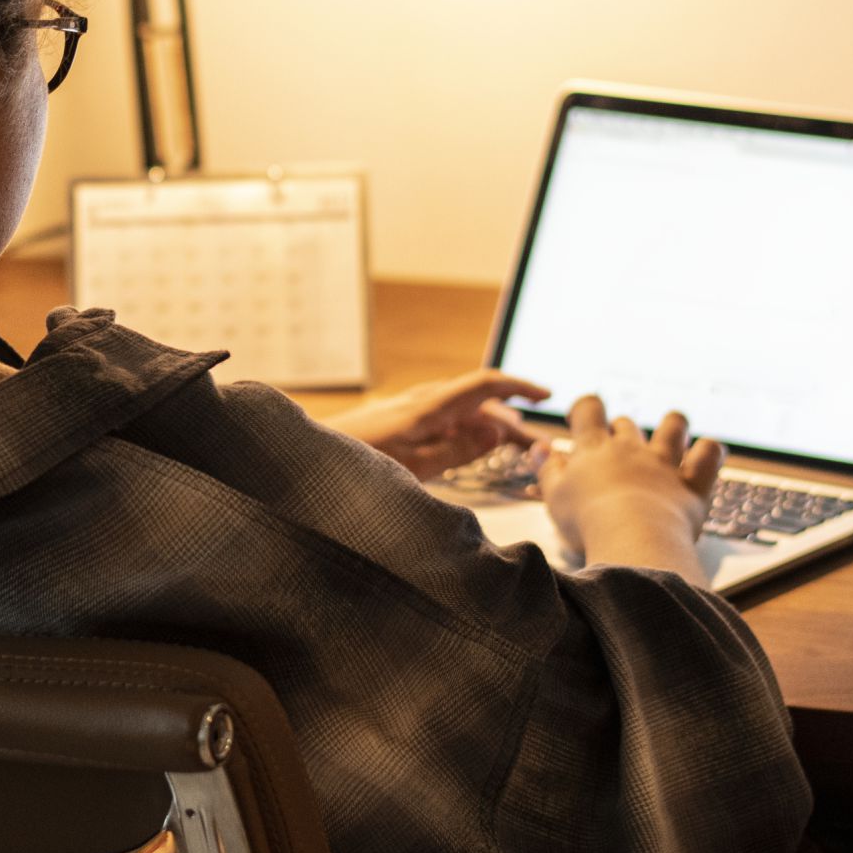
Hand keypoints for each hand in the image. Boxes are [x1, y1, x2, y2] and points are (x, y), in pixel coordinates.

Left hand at [327, 370, 550, 477]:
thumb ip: (456, 451)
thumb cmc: (354, 466)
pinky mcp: (398, 423)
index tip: (547, 395)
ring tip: (512, 449)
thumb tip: (496, 430)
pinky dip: (466, 433)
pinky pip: (443, 421)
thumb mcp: (413, 468)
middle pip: (478, 401)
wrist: (305, 463)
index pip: (485, 384)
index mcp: (428, 407)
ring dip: (489, 426)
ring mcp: (408, 410)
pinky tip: (471, 449)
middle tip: (537, 446)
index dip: (519, 386)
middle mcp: (420, 402)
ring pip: (461, 412)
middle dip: (512, 418)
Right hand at [539, 394, 721, 576]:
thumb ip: (547, 468)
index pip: (590, 409)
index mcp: (594, 449)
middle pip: (626, 424)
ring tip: (669, 434)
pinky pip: (709, 453)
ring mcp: (664, 463)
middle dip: (620, 430)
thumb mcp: (554, 496)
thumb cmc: (587, 521)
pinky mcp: (692, 482)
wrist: (632, 539)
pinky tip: (707, 453)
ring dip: (671, 425)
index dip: (586, 408)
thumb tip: (541, 447)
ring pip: (673, 425)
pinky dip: (710, 450)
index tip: (581, 419)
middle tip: (615, 451)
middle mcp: (631, 449)